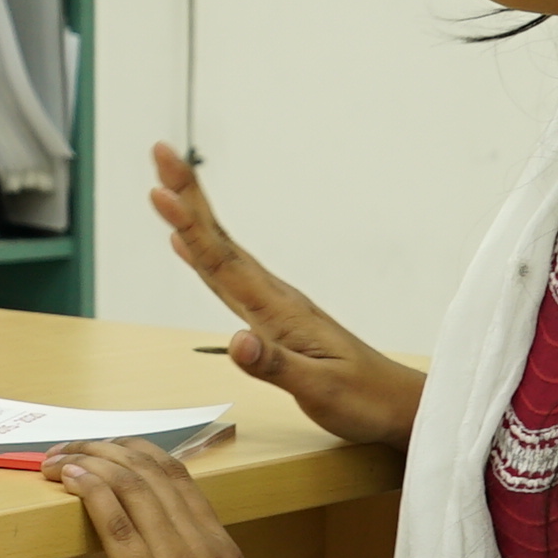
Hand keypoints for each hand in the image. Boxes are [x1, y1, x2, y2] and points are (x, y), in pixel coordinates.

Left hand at [41, 436, 313, 557]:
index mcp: (223, 549)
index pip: (177, 478)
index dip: (135, 453)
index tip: (103, 450)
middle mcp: (205, 546)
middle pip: (151, 470)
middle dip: (104, 448)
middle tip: (69, 446)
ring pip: (132, 486)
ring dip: (89, 460)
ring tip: (57, 455)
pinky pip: (119, 525)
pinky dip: (90, 490)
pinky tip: (69, 477)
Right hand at [151, 142, 423, 450]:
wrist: (396, 404)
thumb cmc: (362, 399)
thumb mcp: (320, 391)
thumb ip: (275, 366)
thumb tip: (236, 340)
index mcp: (280, 310)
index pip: (223, 261)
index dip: (189, 227)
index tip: (160, 192)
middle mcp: (274, 298)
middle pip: (220, 240)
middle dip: (188, 196)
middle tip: (160, 153)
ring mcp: (273, 305)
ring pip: (222, 251)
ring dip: (193, 217)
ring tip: (166, 187)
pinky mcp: (274, 318)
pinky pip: (228, 276)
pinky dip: (203, 254)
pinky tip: (187, 245)